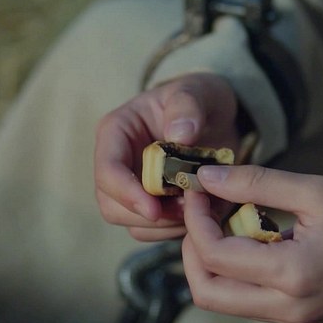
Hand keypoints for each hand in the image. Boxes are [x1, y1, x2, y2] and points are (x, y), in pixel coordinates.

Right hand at [94, 73, 241, 240]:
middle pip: (112, 206)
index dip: (126, 193)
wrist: (215, 116)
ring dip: (165, 226)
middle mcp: (117, 164)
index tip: (154, 209)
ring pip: (133, 224)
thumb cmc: (199, 98)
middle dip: (147, 215)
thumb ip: (187, 107)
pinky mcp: (151, 205)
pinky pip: (155, 231)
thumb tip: (180, 135)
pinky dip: (176, 230)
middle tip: (186, 209)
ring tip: (198, 207)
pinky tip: (201, 212)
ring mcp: (132, 187)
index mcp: (117, 132)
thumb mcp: (196, 91)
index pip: (107, 170)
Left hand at [181, 165, 322, 322]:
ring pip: (228, 300)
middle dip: (192, 249)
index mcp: (293, 275)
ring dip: (215, 260)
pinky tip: (255, 233)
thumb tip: (209, 176)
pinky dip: (241, 269)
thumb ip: (258, 183)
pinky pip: (254, 300)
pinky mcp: (305, 315)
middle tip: (204, 210)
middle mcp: (290, 308)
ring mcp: (298, 318)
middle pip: (207, 293)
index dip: (195, 219)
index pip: (214, 255)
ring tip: (229, 216)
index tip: (199, 187)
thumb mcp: (319, 190)